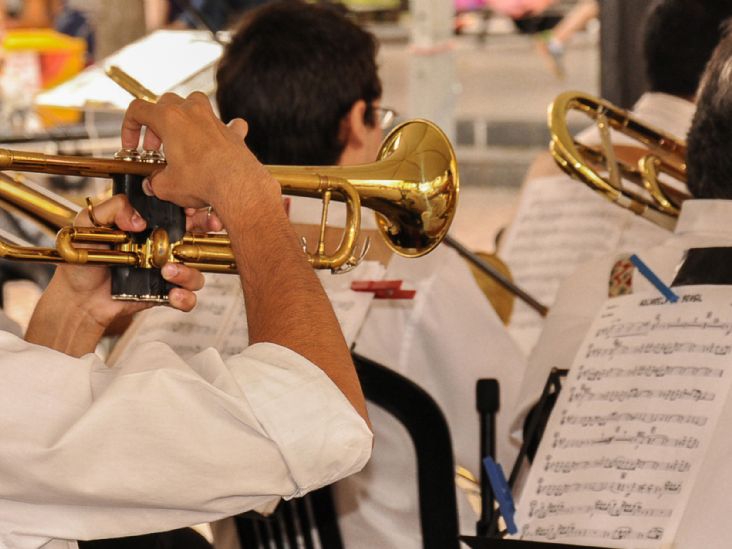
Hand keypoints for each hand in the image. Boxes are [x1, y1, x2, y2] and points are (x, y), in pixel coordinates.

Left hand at [52, 194, 205, 327]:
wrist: (78, 297)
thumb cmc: (83, 259)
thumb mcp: (88, 223)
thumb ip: (112, 209)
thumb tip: (139, 220)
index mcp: (148, 226)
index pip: (176, 210)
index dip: (190, 207)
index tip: (191, 208)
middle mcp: (161, 247)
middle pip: (197, 234)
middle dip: (208, 228)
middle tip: (209, 227)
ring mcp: (165, 271)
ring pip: (196, 269)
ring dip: (188, 271)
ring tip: (167, 270)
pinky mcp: (164, 294)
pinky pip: (188, 297)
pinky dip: (185, 297)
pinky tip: (172, 295)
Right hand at [121, 92, 279, 210]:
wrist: (237, 186)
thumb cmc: (201, 181)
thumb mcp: (166, 186)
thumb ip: (155, 182)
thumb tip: (154, 184)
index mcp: (169, 118)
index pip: (138, 109)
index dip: (128, 128)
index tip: (132, 147)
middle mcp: (192, 112)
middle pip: (165, 103)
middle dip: (156, 125)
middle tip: (155, 149)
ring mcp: (214, 120)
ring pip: (195, 103)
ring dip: (184, 117)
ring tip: (181, 140)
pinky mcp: (233, 133)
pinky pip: (228, 123)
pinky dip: (221, 130)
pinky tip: (218, 141)